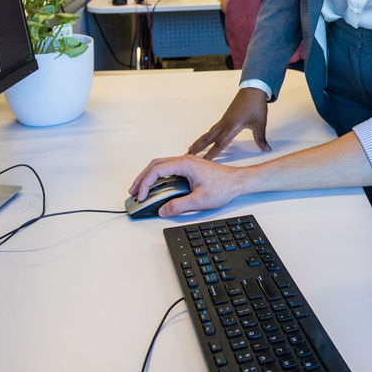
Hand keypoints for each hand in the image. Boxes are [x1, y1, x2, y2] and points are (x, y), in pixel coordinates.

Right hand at [128, 154, 243, 217]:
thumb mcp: (199, 201)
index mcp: (185, 164)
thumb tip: (162, 210)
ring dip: (149, 177)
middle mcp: (184, 160)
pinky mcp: (189, 169)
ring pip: (161, 166)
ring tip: (141, 190)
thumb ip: (178, 206)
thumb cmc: (224, 186)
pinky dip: (159, 178)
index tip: (141, 196)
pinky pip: (168, 170)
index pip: (157, 170)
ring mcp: (186, 163)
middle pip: (155, 165)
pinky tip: (156, 188)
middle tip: (133, 192)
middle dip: (142, 178)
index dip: (145, 184)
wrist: (238, 181)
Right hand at [188, 87, 269, 158]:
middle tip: (187, 154)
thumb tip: (266, 148)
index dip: (212, 153)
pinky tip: (206, 138)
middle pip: (208, 138)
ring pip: (209, 133)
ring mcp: (224, 120)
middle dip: (198, 147)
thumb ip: (261, 138)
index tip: (204, 161)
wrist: (253, 89)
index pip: (220, 143)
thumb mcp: (260, 123)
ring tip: (191, 148)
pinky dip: (207, 135)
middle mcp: (225, 124)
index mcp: (232, 126)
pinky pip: (213, 129)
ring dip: (200, 141)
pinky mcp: (225, 117)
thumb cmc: (255, 105)